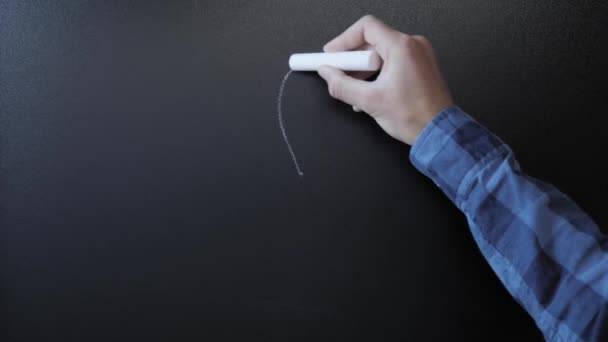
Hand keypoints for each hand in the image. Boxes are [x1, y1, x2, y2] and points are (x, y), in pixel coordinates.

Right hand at [318, 15, 452, 144]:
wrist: (438, 133)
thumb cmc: (415, 117)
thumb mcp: (370, 101)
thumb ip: (342, 85)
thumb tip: (327, 74)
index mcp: (403, 47)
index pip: (365, 27)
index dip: (343, 40)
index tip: (331, 54)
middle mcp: (414, 46)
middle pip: (372, 40)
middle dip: (352, 58)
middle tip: (338, 73)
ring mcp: (419, 55)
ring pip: (381, 52)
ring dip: (363, 69)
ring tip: (355, 88)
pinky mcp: (421, 66)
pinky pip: (392, 61)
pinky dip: (377, 73)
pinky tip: (369, 92)